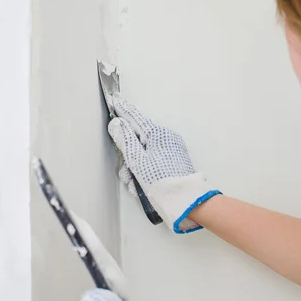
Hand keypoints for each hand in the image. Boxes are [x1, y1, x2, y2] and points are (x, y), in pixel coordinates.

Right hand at [108, 93, 220, 232]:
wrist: (185, 200)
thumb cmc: (162, 181)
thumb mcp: (137, 160)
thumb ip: (125, 140)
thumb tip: (117, 123)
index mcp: (157, 134)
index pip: (135, 117)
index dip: (123, 110)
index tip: (115, 100)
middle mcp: (165, 138)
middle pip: (138, 140)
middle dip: (128, 157)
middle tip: (127, 172)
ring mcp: (170, 150)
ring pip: (144, 154)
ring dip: (135, 169)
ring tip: (135, 184)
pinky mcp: (173, 161)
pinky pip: (152, 161)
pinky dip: (145, 172)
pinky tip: (142, 186)